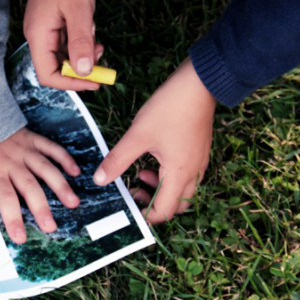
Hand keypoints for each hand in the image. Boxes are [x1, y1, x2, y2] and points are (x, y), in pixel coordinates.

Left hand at [0, 127, 80, 242]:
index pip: (6, 200)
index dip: (14, 219)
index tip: (21, 238)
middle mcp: (11, 163)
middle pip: (30, 188)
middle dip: (42, 209)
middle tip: (52, 227)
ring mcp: (23, 150)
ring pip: (45, 169)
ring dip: (60, 186)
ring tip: (72, 202)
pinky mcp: (29, 137)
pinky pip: (50, 147)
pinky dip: (63, 158)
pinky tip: (75, 171)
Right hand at [25, 0, 103, 90]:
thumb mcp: (79, 9)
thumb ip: (81, 41)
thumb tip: (83, 72)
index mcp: (39, 37)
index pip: (48, 75)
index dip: (71, 83)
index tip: (95, 81)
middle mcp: (38, 36)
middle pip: (56, 67)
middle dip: (80, 68)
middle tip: (101, 57)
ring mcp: (44, 29)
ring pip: (63, 55)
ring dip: (82, 54)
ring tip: (97, 39)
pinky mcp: (51, 22)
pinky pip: (65, 41)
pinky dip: (80, 41)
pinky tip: (90, 27)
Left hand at [92, 58, 215, 222]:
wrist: (198, 84)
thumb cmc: (170, 109)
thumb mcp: (137, 136)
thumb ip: (118, 160)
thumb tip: (100, 180)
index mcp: (179, 173)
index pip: (166, 211)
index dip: (147, 215)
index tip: (131, 209)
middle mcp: (194, 172)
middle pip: (178, 204)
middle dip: (154, 203)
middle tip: (134, 191)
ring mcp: (199, 160)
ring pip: (182, 188)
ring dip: (160, 188)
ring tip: (139, 173)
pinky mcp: (198, 149)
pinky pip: (186, 174)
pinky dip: (168, 175)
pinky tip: (153, 158)